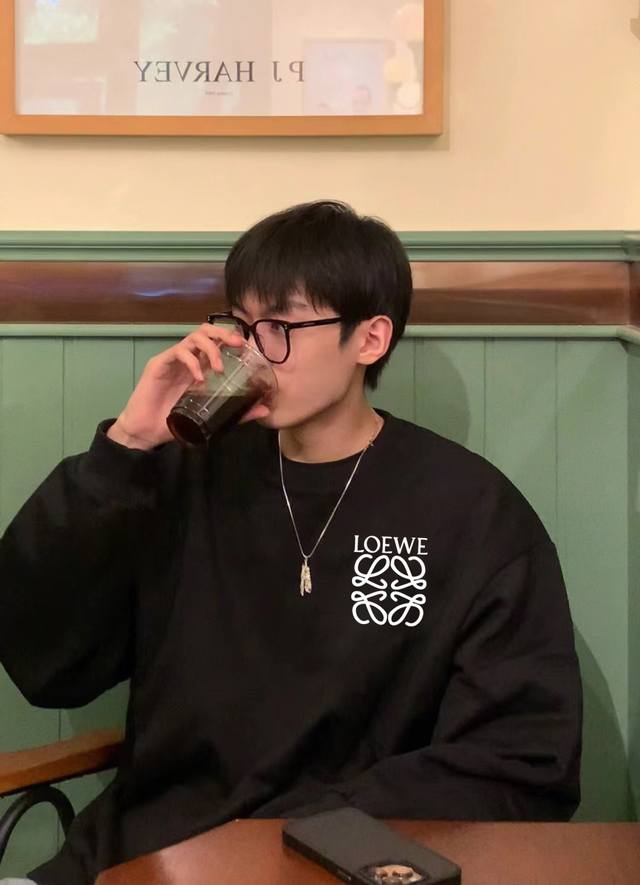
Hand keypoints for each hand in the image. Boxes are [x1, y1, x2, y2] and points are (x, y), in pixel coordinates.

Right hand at [107, 324, 270, 449]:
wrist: (147, 432)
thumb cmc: (176, 422)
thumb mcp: (212, 417)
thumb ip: (237, 413)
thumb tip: (265, 409)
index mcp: (199, 366)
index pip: (216, 342)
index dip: (231, 339)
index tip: (247, 347)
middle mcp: (187, 359)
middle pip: (205, 331)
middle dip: (223, 334)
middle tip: (237, 345)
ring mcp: (173, 360)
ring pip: (193, 337)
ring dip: (211, 349)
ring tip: (219, 368)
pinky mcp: (159, 364)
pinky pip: (179, 352)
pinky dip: (193, 362)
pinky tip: (199, 378)